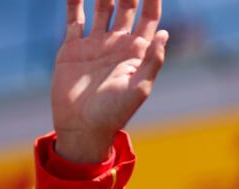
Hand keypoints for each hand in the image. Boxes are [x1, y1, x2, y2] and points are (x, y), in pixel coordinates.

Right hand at [51, 0, 167, 162]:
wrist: (82, 127)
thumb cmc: (115, 112)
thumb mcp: (140, 88)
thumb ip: (153, 61)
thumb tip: (165, 33)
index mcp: (138, 53)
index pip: (149, 18)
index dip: (152, 0)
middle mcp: (119, 44)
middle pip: (126, 7)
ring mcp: (96, 44)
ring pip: (101, 8)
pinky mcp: (73, 47)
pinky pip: (74, 18)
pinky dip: (74, 1)